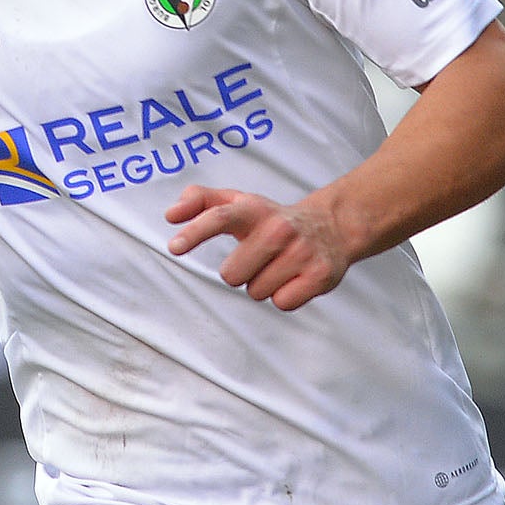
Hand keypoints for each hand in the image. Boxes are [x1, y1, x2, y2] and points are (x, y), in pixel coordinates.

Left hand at [164, 186, 357, 310]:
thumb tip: (171, 215)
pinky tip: (294, 278)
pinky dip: (285, 296)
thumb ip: (201, 201)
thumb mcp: (240, 202)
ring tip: (279, 266)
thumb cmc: (273, 219)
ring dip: (263, 284)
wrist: (333, 226)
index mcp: (254, 209)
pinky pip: (283, 303)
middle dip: (240, 272)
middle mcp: (278, 228)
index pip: (220, 216)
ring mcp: (301, 252)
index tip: (174, 246)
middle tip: (259, 258)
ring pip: (257, 291)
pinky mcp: (320, 275)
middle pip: (232, 274)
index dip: (195, 231)